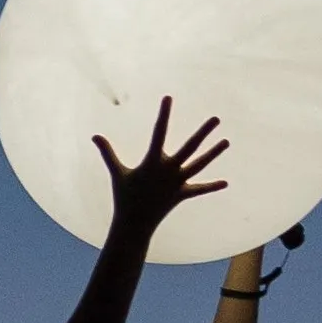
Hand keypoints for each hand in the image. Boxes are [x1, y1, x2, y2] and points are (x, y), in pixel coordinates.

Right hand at [92, 96, 228, 243]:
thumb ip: (108, 152)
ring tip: (227, 141)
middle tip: (217, 118)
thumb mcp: (117, 173)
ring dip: (214, 153)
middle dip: (204, 132)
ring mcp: (178, 183)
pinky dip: (211, 186)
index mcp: (153, 162)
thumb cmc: (124, 197)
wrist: (134, 224)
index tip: (168, 98)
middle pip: (190, 147)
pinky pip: (199, 189)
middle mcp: (169, 170)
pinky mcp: (182, 195)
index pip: (160, 132)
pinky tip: (225, 182)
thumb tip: (94, 136)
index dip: (164, 114)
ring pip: (200, 164)